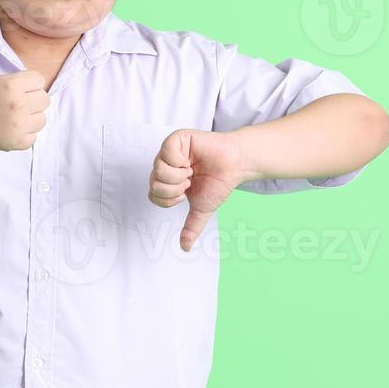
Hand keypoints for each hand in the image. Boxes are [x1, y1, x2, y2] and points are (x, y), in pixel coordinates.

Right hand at [0, 24, 48, 152]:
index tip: (14, 87)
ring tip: (13, 114)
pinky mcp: (18, 143)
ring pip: (42, 118)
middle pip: (44, 99)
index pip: (39, 80)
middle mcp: (17, 105)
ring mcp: (18, 126)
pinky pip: (35, 136)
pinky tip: (10, 128)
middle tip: (14, 101)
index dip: (28, 83)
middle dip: (32, 99)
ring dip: (31, 117)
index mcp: (11, 85)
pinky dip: (26, 134)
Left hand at [148, 129, 245, 251]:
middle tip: (190, 181)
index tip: (186, 193)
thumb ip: (191, 227)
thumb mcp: (201, 209)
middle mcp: (165, 165)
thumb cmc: (218, 182)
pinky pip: (166, 151)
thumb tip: (185, 248)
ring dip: (179, 175)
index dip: (170, 199)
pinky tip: (189, 160)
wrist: (235, 165)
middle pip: (153, 184)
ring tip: (190, 170)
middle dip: (176, 188)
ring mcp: (169, 152)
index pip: (153, 195)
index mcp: (167, 181)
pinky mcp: (177, 139)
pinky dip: (179, 160)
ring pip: (158, 169)